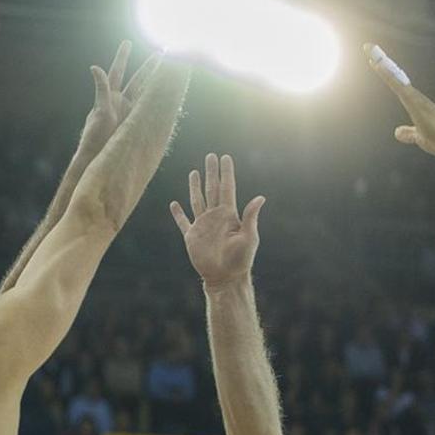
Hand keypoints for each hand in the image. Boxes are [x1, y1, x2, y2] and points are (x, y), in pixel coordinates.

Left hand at [82, 41, 158, 151]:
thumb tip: (95, 67)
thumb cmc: (94, 135)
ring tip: (167, 71)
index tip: (128, 43)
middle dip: (148, 67)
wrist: (98, 157)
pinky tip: (167, 95)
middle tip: (160, 54)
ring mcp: (129, 112)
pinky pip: (148, 110)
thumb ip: (101, 89)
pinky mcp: (135, 123)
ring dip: (155, 82)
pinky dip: (157, 102)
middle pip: (137, 80)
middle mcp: (120, 102)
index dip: (122, 57)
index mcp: (109, 96)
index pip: (117, 72)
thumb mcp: (100, 110)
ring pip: (145, 93)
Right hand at [170, 154, 266, 287]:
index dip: (226, 172)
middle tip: (210, 155)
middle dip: (211, 172)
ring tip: (194, 172)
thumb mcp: (248, 237)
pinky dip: (178, 213)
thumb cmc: (240, 260)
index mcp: (229, 214)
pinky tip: (174, 204)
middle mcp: (215, 216)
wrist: (225, 278)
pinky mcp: (191, 236)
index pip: (227, 187)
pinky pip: (183, 221)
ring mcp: (202, 225)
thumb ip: (250, 217)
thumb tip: (260, 197)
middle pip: (212, 188)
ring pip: (197, 200)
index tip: (225, 157)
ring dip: (195, 186)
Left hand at [363, 43, 434, 158]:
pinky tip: (378, 66)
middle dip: (382, 61)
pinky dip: (388, 75)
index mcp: (415, 103)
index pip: (397, 84)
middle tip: (368, 47)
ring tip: (370, 49)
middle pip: (394, 76)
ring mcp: (415, 98)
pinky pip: (398, 86)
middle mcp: (415, 97)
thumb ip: (409, 133)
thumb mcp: (419, 137)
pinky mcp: (415, 103)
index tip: (375, 61)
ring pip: (395, 77)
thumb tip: (398, 132)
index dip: (386, 73)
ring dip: (383, 64)